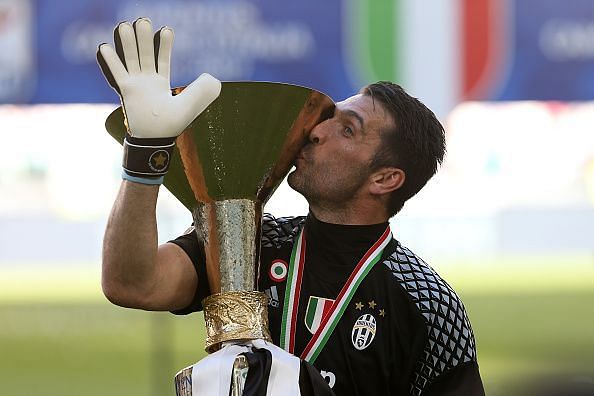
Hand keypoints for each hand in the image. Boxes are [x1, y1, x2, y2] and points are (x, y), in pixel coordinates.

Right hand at [97, 18, 220, 138]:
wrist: (155, 139)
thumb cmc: (173, 124)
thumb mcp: (191, 104)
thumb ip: (202, 89)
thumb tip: (213, 78)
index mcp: (162, 84)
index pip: (162, 60)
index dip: (164, 45)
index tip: (166, 29)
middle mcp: (147, 82)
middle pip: (144, 54)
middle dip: (144, 38)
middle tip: (143, 20)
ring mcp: (136, 85)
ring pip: (131, 59)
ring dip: (129, 43)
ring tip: (125, 24)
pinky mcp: (126, 91)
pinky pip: (117, 73)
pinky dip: (111, 60)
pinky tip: (104, 45)